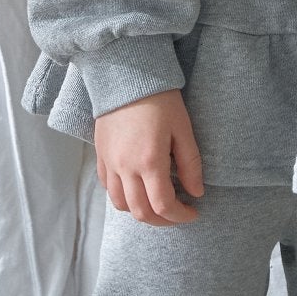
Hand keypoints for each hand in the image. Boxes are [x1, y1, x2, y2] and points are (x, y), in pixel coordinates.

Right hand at [93, 88, 205, 225]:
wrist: (126, 74)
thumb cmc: (160, 99)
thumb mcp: (183, 128)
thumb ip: (190, 164)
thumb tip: (196, 192)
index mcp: (149, 162)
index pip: (163, 206)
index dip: (180, 216)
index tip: (193, 212)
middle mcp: (125, 168)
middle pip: (141, 212)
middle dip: (162, 220)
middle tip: (177, 213)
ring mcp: (110, 163)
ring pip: (121, 204)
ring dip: (141, 211)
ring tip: (157, 203)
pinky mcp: (100, 155)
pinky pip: (108, 188)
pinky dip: (122, 196)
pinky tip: (136, 188)